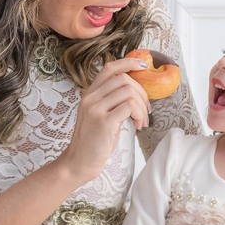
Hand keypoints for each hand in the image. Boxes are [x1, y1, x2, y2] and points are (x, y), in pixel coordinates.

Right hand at [58, 56, 151, 182]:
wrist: (79, 162)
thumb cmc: (93, 140)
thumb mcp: (100, 114)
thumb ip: (112, 100)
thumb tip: (137, 91)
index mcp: (89, 93)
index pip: (109, 68)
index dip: (129, 62)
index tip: (143, 66)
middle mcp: (90, 98)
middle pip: (124, 79)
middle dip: (142, 92)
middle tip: (146, 110)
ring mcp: (96, 109)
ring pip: (129, 92)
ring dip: (142, 106)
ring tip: (142, 120)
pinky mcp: (103, 122)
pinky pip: (129, 107)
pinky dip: (139, 115)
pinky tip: (138, 126)